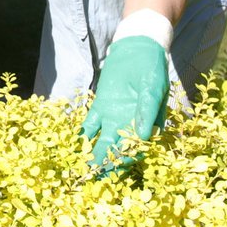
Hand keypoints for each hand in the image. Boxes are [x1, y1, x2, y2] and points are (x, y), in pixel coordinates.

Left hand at [80, 36, 169, 171]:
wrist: (137, 48)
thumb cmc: (151, 68)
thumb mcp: (153, 88)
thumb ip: (147, 110)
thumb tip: (142, 136)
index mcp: (147, 126)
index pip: (136, 149)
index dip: (126, 161)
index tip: (114, 170)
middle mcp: (130, 126)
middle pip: (116, 151)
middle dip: (105, 165)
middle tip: (92, 177)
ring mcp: (114, 118)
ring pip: (102, 143)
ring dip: (92, 156)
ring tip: (81, 168)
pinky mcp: (101, 108)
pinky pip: (90, 126)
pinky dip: (82, 136)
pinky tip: (73, 146)